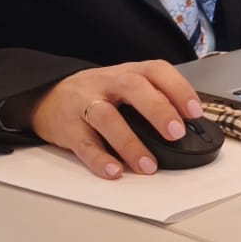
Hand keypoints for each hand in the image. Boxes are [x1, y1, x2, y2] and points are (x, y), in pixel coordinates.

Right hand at [28, 61, 205, 179]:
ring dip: (130, 143)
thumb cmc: (97, 93)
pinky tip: (114, 171)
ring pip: (107, 117)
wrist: (46, 96)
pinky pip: (83, 144)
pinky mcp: (67, 128)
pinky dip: (99, 159)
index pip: (156, 70)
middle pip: (133, 88)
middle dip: (158, 110)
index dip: (178, 88)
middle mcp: (107, 83)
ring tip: (148, 165)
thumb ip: (153, 98)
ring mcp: (84, 103)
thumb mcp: (125, 86)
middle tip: (176, 134)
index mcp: (128, 72)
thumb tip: (188, 126)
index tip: (195, 112)